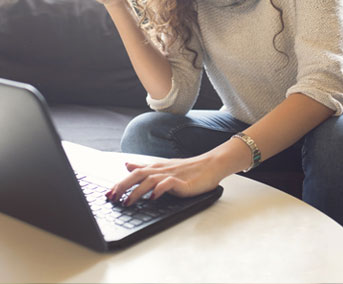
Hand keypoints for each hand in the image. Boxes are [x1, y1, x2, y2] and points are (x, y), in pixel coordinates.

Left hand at [105, 154, 223, 205]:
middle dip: (123, 186)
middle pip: (138, 175)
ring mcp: (172, 175)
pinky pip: (169, 184)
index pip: (134, 173)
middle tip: (111, 198)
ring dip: (137, 191)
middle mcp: (161, 170)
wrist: (210, 165)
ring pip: (150, 180)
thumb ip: (145, 167)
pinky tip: (153, 197)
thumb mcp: (163, 167)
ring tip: (128, 202)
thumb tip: (127, 165)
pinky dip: (160, 189)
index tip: (107, 194)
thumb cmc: (188, 169)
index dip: (120, 183)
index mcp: (156, 167)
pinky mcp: (182, 182)